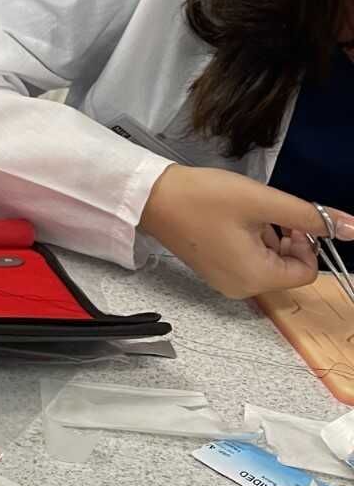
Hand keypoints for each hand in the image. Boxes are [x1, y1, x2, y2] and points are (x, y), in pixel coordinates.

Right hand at [138, 164, 352, 298]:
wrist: (151, 197)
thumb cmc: (203, 198)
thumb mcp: (263, 202)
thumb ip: (311, 215)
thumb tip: (352, 228)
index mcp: (255, 277)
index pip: (308, 271)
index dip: (307, 241)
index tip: (291, 216)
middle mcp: (241, 288)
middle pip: (288, 269)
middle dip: (288, 240)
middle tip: (268, 212)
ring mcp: (224, 282)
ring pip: (269, 264)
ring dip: (269, 238)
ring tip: (245, 214)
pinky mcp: (214, 271)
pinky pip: (248, 262)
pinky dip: (251, 242)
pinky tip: (233, 221)